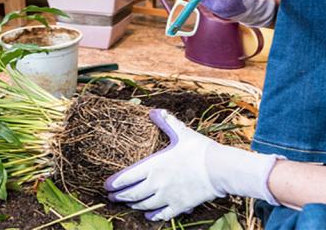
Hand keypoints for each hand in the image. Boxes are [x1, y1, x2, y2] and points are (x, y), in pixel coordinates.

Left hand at [104, 109, 280, 221]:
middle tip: (112, 197)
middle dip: (120, 196)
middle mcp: (157, 183)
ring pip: (144, 205)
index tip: (106, 186)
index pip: (127, 177)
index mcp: (153, 165)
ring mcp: (167, 196)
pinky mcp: (180, 206)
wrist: (219, 169)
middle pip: (132, 194)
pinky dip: (153, 216)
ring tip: (128, 204)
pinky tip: (149, 215)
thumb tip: (154, 111)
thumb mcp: (181, 132)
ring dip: (134, 205)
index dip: (114, 183)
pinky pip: (162, 214)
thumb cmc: (199, 149)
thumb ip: (166, 122)